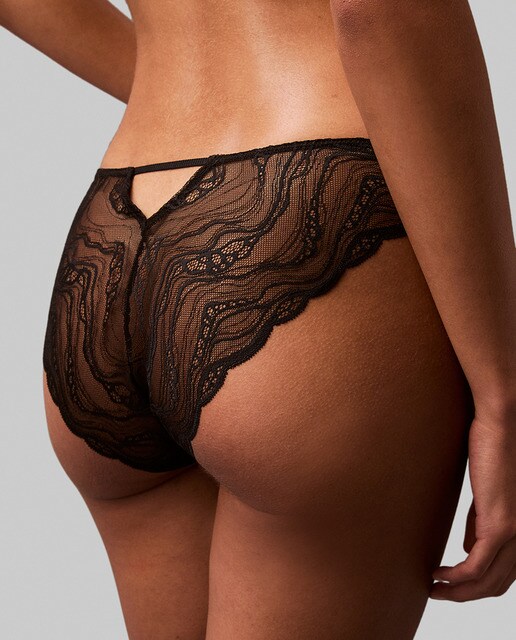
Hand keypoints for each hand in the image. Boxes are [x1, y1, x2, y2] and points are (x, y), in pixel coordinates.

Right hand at [430, 409, 515, 600]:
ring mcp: (515, 532)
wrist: (502, 425)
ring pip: (488, 581)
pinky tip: (439, 575)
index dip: (477, 585)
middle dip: (466, 596)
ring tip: (433, 588)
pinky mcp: (501, 524)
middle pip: (497, 585)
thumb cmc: (493, 448)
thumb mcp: (487, 494)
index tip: (451, 584)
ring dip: (458, 592)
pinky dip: (457, 578)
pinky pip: (477, 565)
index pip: (503, 574)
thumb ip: (480, 522)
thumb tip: (467, 547)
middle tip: (439, 592)